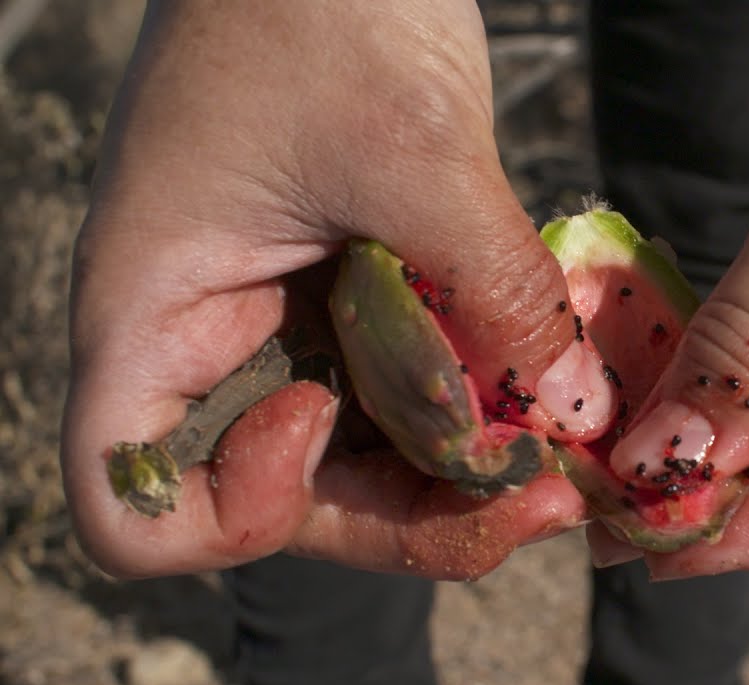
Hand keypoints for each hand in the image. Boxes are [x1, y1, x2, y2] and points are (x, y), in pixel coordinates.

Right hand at [61, 1, 614, 579]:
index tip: (322, 411)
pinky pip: (405, 394)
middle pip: (289, 505)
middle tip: (540, 500)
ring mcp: (286, 321)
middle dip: (414, 519)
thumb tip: (568, 410)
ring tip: (562, 466)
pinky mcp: (351, 297)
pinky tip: (548, 399)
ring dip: (460, 481)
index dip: (234, 510)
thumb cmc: (318, 4)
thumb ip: (492, 290)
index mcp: (157, 309)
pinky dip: (472, 413)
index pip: (131, 505)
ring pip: (361, 462)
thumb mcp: (414, 151)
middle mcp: (212, 337)